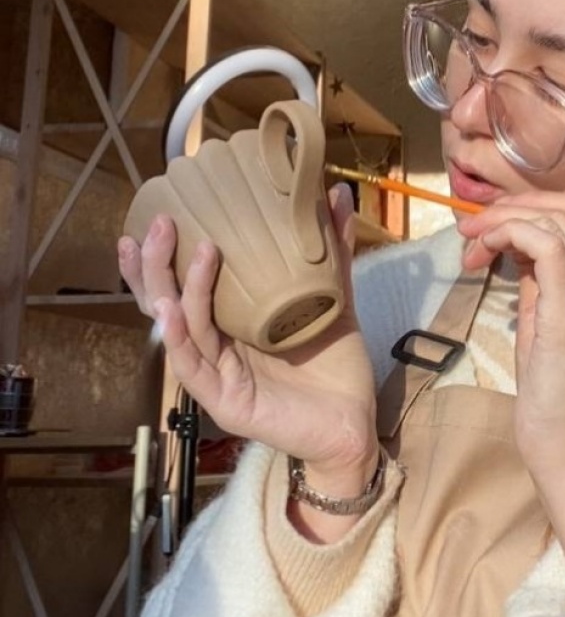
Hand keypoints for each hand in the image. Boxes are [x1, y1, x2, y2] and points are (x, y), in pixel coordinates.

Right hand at [117, 184, 378, 494]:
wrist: (356, 423)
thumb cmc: (337, 366)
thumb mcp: (335, 301)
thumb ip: (332, 253)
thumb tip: (334, 192)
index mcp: (232, 325)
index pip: (184, 286)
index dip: (164, 255)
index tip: (160, 211)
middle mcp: (217, 348)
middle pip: (168, 303)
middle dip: (158, 263)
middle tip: (164, 222)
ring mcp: (218, 377)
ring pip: (179, 330)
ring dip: (177, 290)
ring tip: (190, 251)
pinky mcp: (226, 403)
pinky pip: (193, 369)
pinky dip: (179, 339)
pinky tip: (171, 313)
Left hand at [458, 192, 564, 565]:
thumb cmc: (557, 395)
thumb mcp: (552, 324)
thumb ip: (546, 282)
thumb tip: (516, 244)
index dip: (537, 204)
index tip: (493, 222)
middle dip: (513, 208)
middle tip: (471, 228)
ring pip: (555, 224)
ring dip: (502, 223)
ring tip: (470, 245)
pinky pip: (546, 247)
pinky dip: (509, 235)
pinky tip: (483, 251)